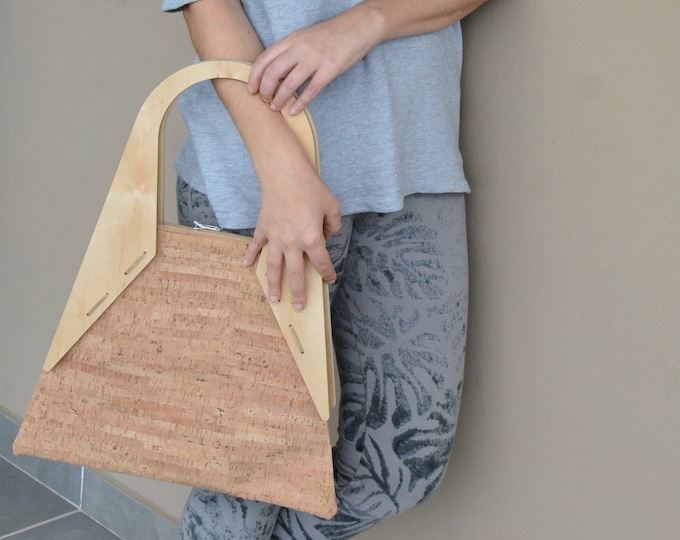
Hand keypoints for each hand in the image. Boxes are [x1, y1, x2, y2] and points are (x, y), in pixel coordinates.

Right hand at [242, 155, 341, 309]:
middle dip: (299, 293)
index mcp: (311, 239)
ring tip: (274, 299)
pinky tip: (246, 267)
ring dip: (274, 285)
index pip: (322, 263)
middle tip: (299, 307)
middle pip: (296, 275)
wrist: (285, 174)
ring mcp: (275, 238)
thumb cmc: (310, 188)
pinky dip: (249, 256)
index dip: (327, 273)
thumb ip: (333, 225)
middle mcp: (292, 244)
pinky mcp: (263, 228)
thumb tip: (326, 235)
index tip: (329, 279)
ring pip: (274, 267)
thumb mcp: (332, 206)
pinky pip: (256, 246)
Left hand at [247, 14, 376, 114]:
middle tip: (264, 101)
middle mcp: (300, 48)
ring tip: (275, 107)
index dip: (254, 77)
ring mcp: (315, 59)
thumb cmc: (329, 36)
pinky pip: (311, 90)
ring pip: (288, 83)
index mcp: (291, 39)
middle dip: (264, 90)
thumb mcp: (304, 38)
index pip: (264, 59)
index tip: (251, 90)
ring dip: (279, 99)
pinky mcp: (329, 70)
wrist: (356, 28)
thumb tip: (275, 73)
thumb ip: (289, 52)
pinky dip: (300, 103)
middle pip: (272, 72)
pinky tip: (294, 111)